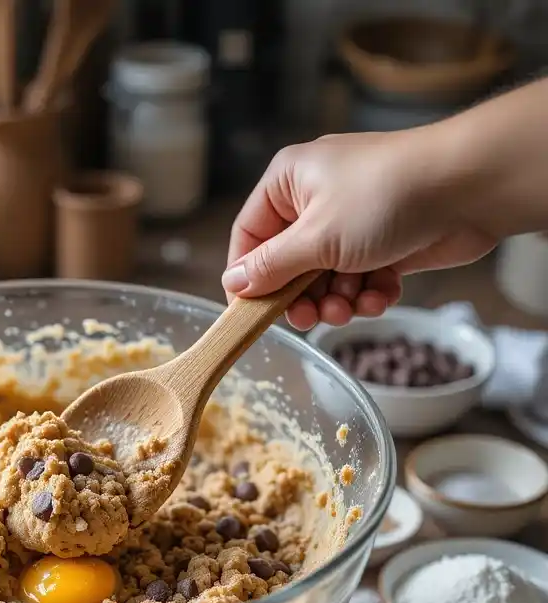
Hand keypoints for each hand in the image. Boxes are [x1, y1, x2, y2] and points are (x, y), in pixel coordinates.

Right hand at [223, 131, 496, 330]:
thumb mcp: (316, 238)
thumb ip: (270, 267)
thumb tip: (232, 285)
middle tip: (313, 318)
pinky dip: (367, 293)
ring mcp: (351, 220)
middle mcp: (316, 199)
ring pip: (325, 278)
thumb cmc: (387, 196)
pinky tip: (381, 294)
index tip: (252, 311)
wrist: (472, 186)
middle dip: (303, 296)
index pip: (249, 236)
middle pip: (287, 264)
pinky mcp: (383, 241)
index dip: (248, 277)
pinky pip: (359, 278)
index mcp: (289, 182)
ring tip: (354, 306)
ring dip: (338, 300)